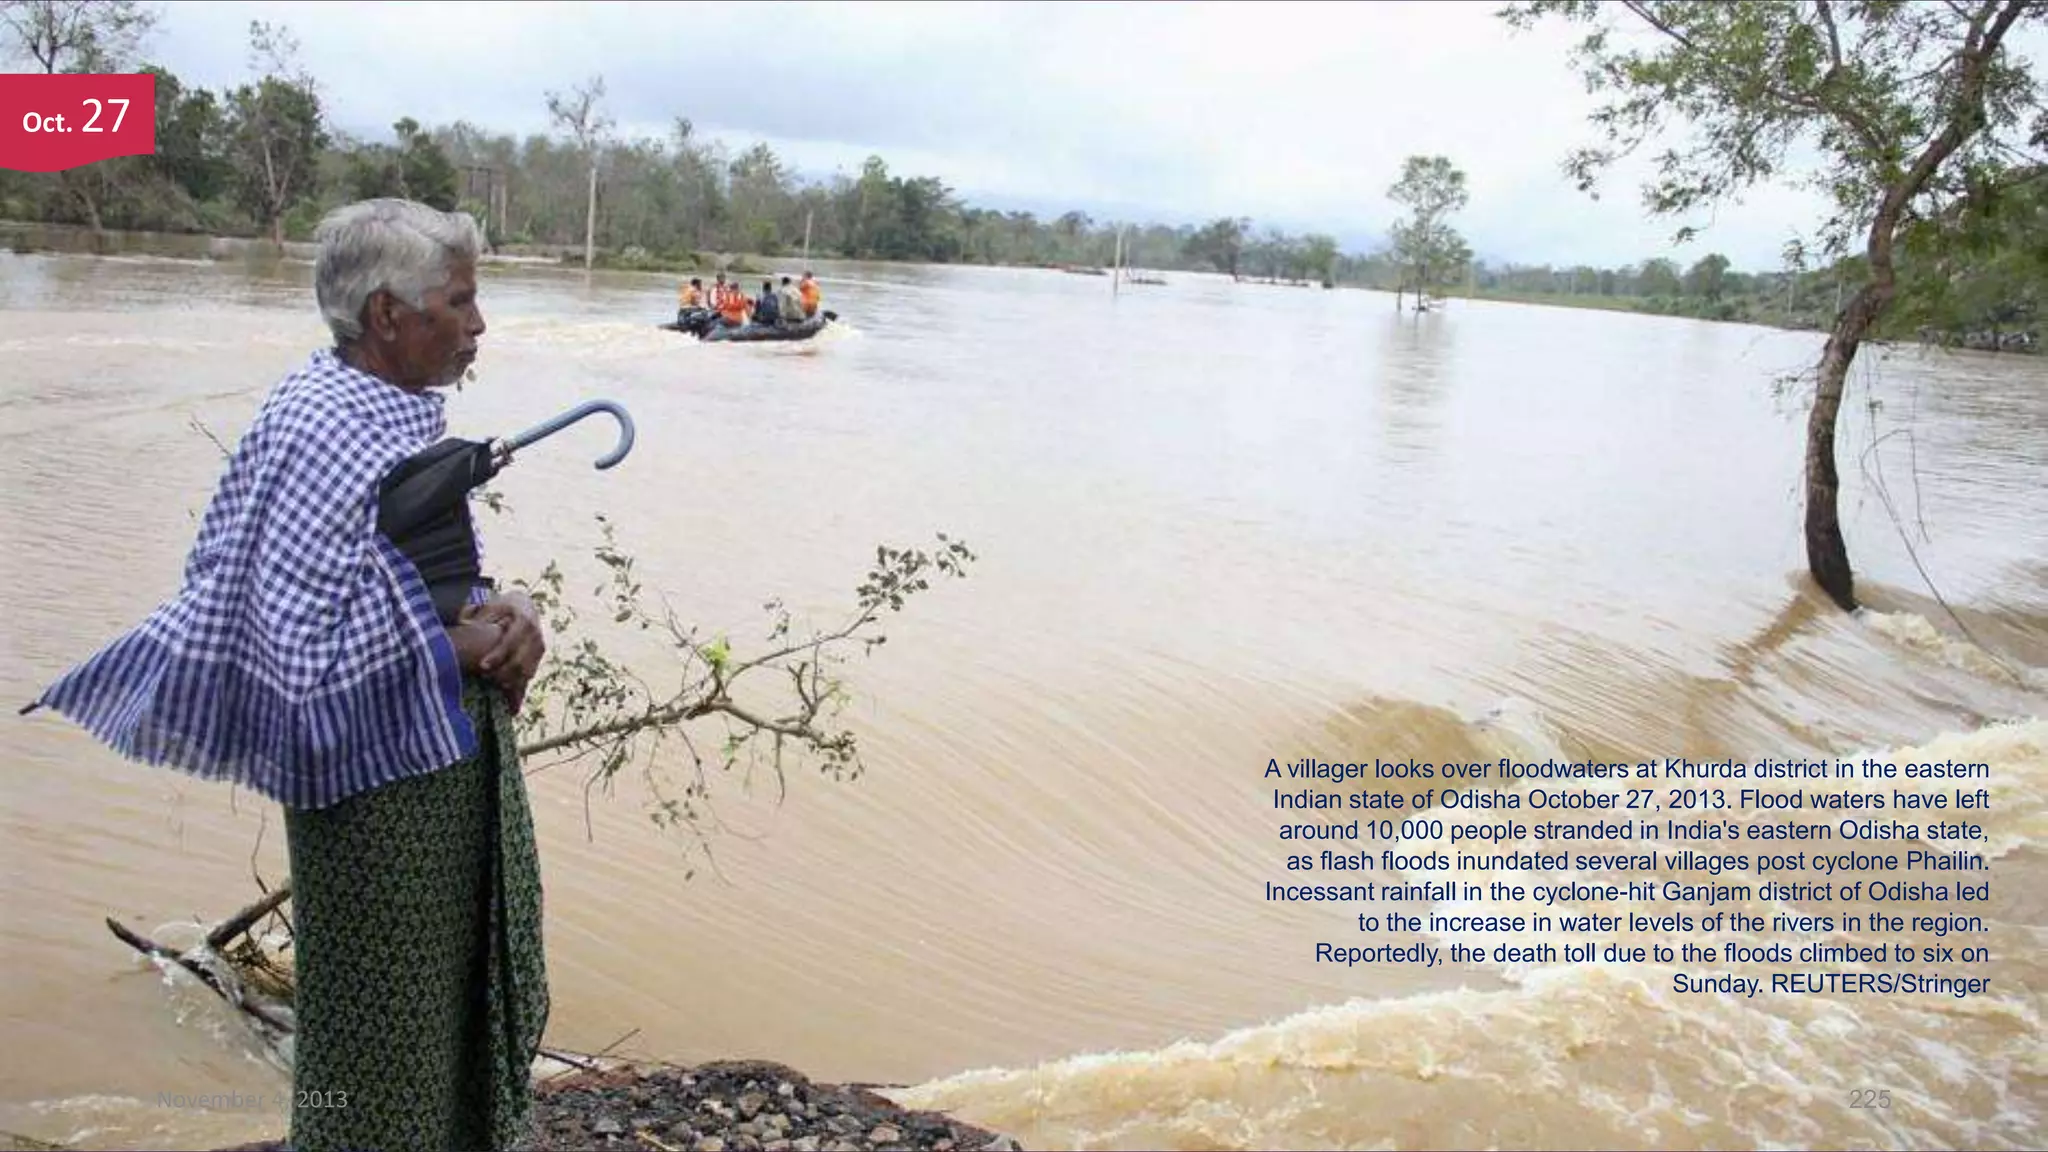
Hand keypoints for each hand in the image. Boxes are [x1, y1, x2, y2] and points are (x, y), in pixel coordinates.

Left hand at [452, 592, 545, 710]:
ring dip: (512, 682)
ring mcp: (539, 645)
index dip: (497, 656)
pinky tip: (507, 691)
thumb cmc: (500, 608)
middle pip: (521, 660)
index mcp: (523, 620)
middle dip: (503, 674)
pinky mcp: (539, 655)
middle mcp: (534, 633)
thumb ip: (476, 617)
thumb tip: (463, 626)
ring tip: (495, 687)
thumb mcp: (490, 607)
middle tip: (487, 680)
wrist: (524, 605)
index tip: (482, 666)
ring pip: (528, 670)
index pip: (510, 641)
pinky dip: (519, 684)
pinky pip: (530, 674)